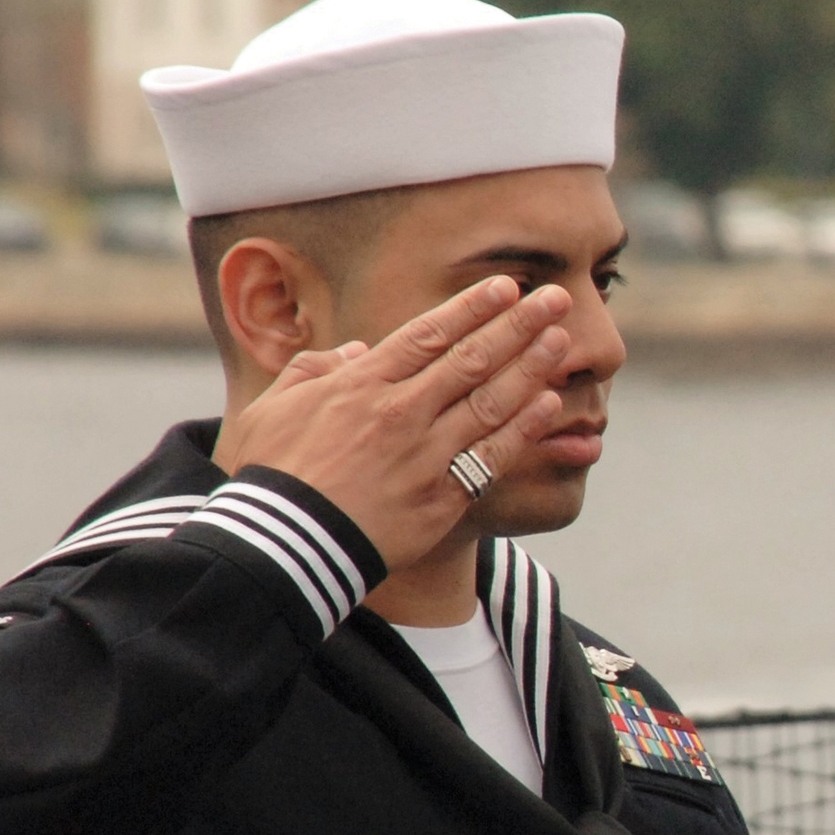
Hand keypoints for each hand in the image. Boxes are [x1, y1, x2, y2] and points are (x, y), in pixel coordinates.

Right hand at [213, 276, 570, 571]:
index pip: (427, 335)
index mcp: (361, 385)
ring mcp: (425, 454)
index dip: (471, 308)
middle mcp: (401, 412)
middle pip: (471, 359)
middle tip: (556, 299)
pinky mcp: (442, 497)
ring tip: (562, 342)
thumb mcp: (273, 409)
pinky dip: (523, 428)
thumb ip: (312, 371)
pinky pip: (493, 456)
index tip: (505, 287)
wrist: (287, 547)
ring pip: (490, 402)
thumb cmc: (273, 477)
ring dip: (530, 368)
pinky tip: (549, 404)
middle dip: (517, 325)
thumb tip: (357, 350)